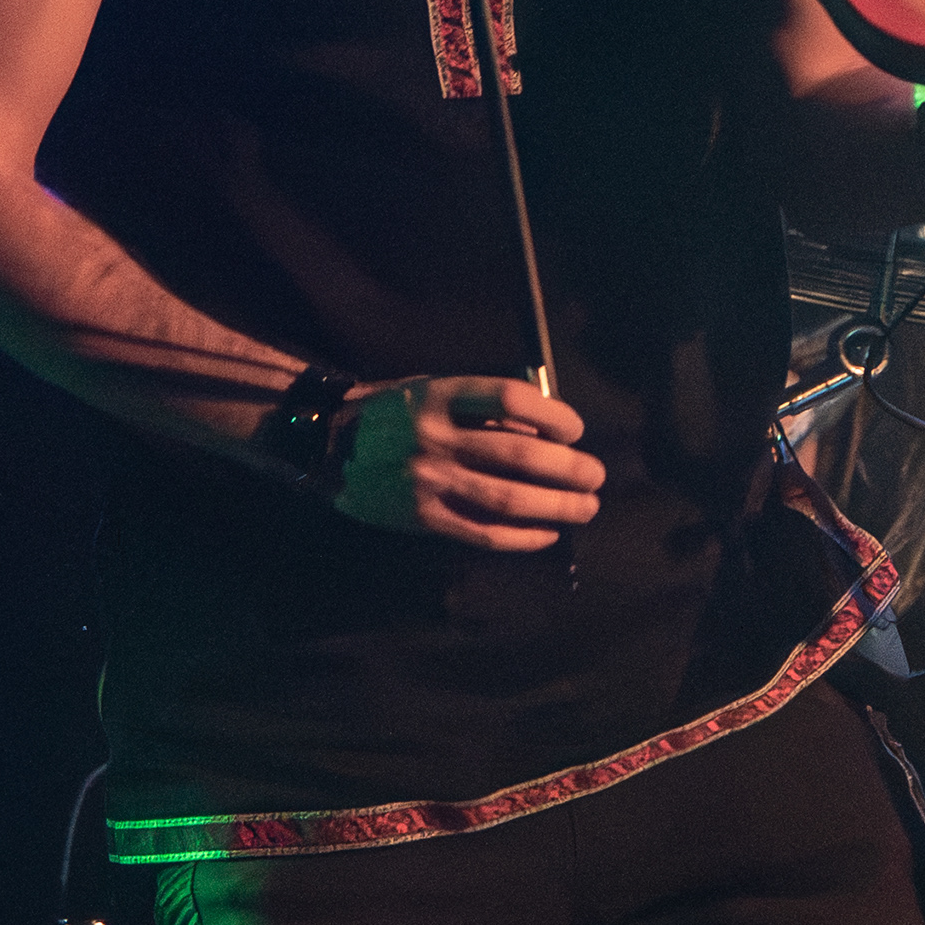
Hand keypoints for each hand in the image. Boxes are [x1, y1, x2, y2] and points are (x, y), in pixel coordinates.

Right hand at [330, 377, 604, 550]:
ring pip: (508, 497)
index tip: (575, 429)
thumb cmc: (391, 413)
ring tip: (586, 506)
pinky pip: (482, 532)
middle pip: (519, 454)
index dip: (552, 413)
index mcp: (440, 395)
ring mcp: (428, 480)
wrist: (327, 446)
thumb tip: (543, 428)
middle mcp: (435, 436)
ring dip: (556, 505)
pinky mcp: (423, 517)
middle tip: (596, 475)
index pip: (510, 398)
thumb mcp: (430, 389)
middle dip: (568, 467)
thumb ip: (480, 406)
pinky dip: (521, 536)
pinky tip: (547, 534)